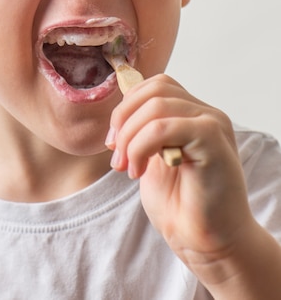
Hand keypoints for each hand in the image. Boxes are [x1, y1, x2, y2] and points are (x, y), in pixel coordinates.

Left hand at [106, 73, 253, 280]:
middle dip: (123, 119)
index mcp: (193, 114)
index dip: (127, 107)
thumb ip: (143, 129)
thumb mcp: (152, 155)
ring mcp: (212, 123)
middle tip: (115, 153)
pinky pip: (164, 127)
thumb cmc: (179, 203)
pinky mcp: (213, 139)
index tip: (113, 141)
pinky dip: (141, 147)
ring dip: (129, 137)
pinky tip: (139, 171)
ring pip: (156, 106)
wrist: (204, 241)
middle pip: (154, 90)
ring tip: (126, 166)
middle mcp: (206, 113)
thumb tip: (119, 112)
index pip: (155, 85)